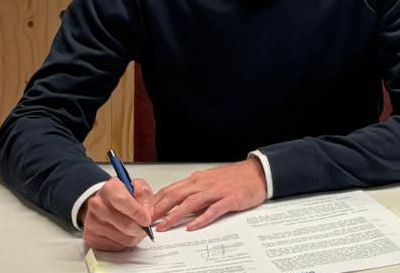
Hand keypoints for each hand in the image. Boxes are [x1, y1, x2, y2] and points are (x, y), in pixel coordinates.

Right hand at [81, 176, 154, 250]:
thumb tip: (148, 213)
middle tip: (146, 226)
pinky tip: (126, 234)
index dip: (137, 212)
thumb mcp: (137, 186)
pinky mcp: (90, 237)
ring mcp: (91, 222)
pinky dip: (125, 242)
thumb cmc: (122, 194)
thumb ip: (145, 196)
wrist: (104, 203)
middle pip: (124, 224)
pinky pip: (115, 246)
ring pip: (122, 238)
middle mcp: (97, 204)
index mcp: (109, 188)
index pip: (122, 201)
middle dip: (140, 228)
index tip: (147, 219)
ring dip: (134, 236)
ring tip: (137, 229)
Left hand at [151, 158, 267, 231]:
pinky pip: (214, 210)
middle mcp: (204, 184)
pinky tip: (192, 227)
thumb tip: (172, 203)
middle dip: (158, 209)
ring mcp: (217, 191)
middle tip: (145, 222)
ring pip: (191, 203)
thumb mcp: (209, 181)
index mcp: (197, 179)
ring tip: (163, 227)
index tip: (142, 213)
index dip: (154, 202)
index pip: (170, 190)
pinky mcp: (230, 199)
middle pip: (176, 195)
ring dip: (175, 215)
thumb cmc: (234, 178)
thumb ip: (191, 191)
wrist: (258, 173)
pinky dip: (202, 219)